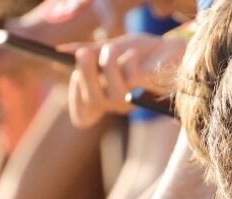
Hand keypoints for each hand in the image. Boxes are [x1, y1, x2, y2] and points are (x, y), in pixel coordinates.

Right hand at [67, 33, 186, 127]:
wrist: (169, 49)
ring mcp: (133, 99)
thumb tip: (62, 51)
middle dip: (85, 75)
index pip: (83, 118)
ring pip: (113, 93)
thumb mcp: (108, 48)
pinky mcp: (149, 87)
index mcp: (104, 98)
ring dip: (108, 63)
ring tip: (111, 48)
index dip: (75, 101)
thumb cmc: (138, 52)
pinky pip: (132, 76)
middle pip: (93, 102)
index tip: (73, 77)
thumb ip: (88, 51)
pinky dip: (128, 59)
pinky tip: (134, 53)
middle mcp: (116, 103)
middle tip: (84, 54)